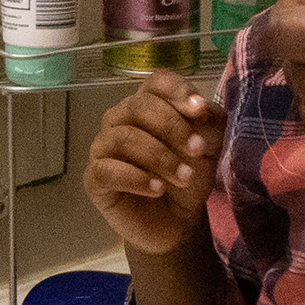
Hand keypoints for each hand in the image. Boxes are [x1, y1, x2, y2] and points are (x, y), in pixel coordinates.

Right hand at [87, 73, 223, 256]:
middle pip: (138, 106)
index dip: (176, 91)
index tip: (199, 111)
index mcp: (147, 105)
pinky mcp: (94, 179)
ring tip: (184, 177)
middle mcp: (119, 120)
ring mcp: (103, 148)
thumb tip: (201, 108)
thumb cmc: (187, 177)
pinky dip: (136, 178)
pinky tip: (157, 188)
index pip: (155, 82)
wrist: (176, 223)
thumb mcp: (209, 149)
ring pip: (123, 137)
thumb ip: (209, 123)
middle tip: (197, 151)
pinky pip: (107, 170)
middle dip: (172, 127)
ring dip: (159, 156)